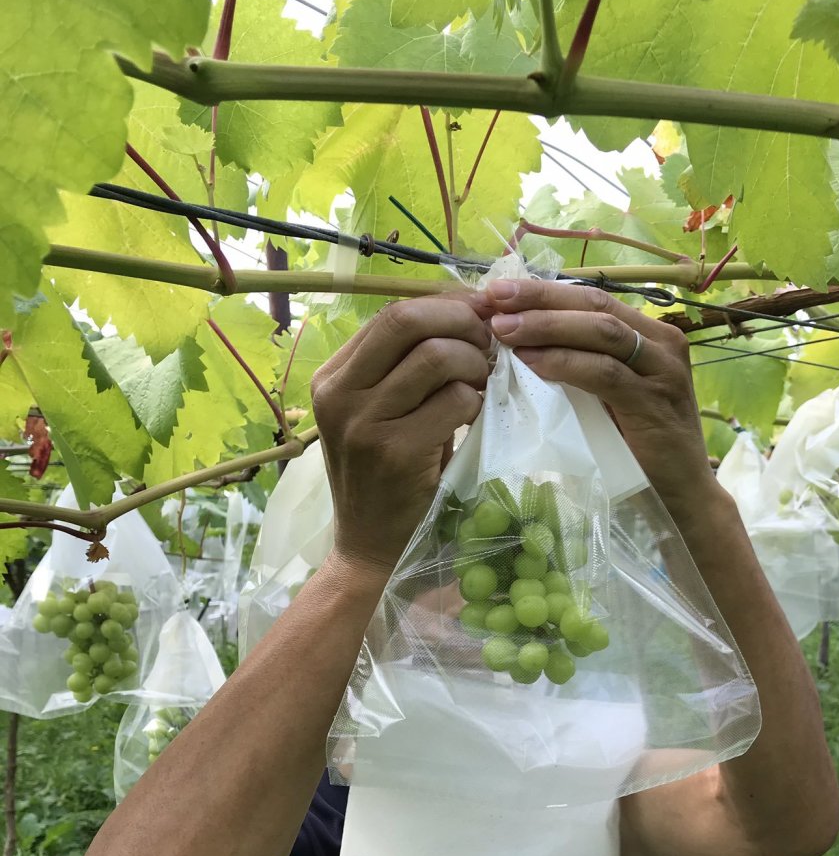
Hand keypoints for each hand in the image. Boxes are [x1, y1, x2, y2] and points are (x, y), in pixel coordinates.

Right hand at [310, 293, 492, 575]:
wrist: (371, 549)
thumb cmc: (387, 478)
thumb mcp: (383, 414)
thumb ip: (409, 367)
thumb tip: (470, 312)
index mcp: (332, 377)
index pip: (392, 313)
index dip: (446, 307)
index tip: (481, 316)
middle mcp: (337, 394)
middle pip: (407, 321)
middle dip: (461, 324)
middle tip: (490, 347)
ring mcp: (362, 423)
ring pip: (436, 358)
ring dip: (474, 366)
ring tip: (483, 387)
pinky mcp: (394, 452)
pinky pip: (453, 401)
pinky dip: (476, 404)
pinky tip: (477, 420)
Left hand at [486, 278, 717, 515]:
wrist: (683, 494)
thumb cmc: (640, 447)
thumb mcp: (611, 396)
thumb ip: (584, 366)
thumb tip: (523, 344)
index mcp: (651, 334)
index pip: (593, 298)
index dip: (545, 290)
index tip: (499, 291)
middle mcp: (662, 343)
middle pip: (595, 304)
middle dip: (540, 297)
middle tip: (494, 298)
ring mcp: (663, 370)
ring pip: (601, 331)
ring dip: (547, 326)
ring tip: (504, 330)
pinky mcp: (654, 402)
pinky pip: (604, 373)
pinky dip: (564, 363)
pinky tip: (531, 362)